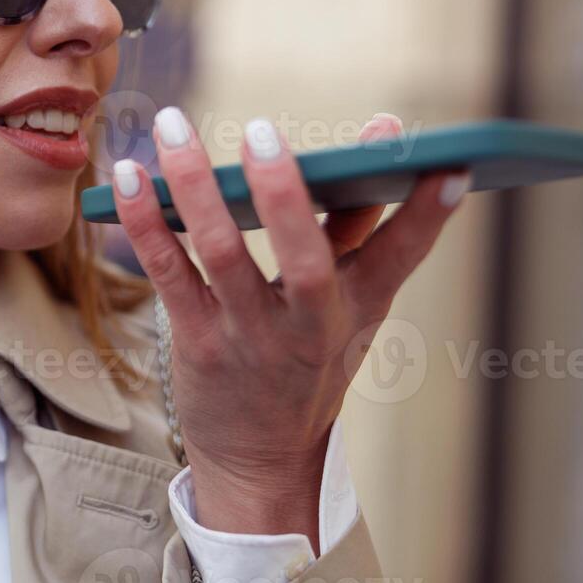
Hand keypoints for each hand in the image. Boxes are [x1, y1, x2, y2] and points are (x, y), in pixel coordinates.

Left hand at [111, 111, 467, 549]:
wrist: (260, 458)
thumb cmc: (307, 358)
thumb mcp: (350, 302)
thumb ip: (357, 221)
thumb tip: (381, 132)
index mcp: (358, 306)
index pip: (402, 255)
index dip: (428, 214)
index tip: (452, 166)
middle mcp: (309, 325)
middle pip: (304, 258)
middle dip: (284, 193)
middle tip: (261, 130)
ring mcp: (250, 336)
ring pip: (221, 254)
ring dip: (193, 185)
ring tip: (171, 125)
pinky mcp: (196, 342)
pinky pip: (167, 274)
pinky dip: (145, 223)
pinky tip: (129, 177)